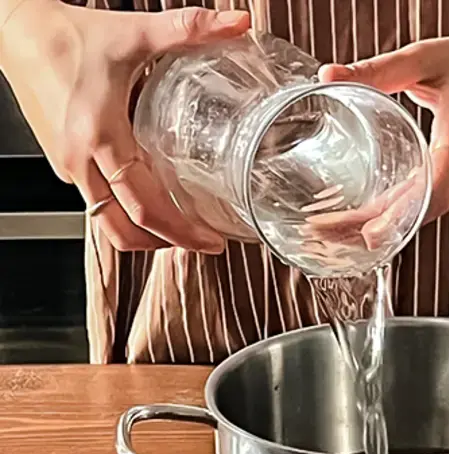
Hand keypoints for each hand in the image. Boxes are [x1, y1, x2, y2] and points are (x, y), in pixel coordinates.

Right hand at [0, 1, 250, 251]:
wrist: (15, 29)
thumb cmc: (66, 36)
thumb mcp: (136, 32)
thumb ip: (189, 29)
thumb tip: (236, 24)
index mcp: (101, 138)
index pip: (146, 207)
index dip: (182, 232)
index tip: (210, 240)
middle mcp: (81, 162)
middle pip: (125, 229)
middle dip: (167, 244)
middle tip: (204, 243)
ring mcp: (69, 166)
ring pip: (107, 223)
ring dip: (144, 235)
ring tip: (181, 230)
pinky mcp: (65, 162)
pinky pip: (97, 204)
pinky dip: (126, 214)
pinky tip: (152, 200)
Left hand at [318, 25, 448, 221]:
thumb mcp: (428, 59)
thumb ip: (378, 70)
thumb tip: (328, 73)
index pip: (435, 190)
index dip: (401, 214)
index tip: (367, 232)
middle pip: (421, 212)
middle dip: (372, 227)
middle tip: (323, 232)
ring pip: (424, 213)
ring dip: (381, 223)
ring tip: (332, 230)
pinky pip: (431, 205)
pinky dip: (399, 213)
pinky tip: (367, 218)